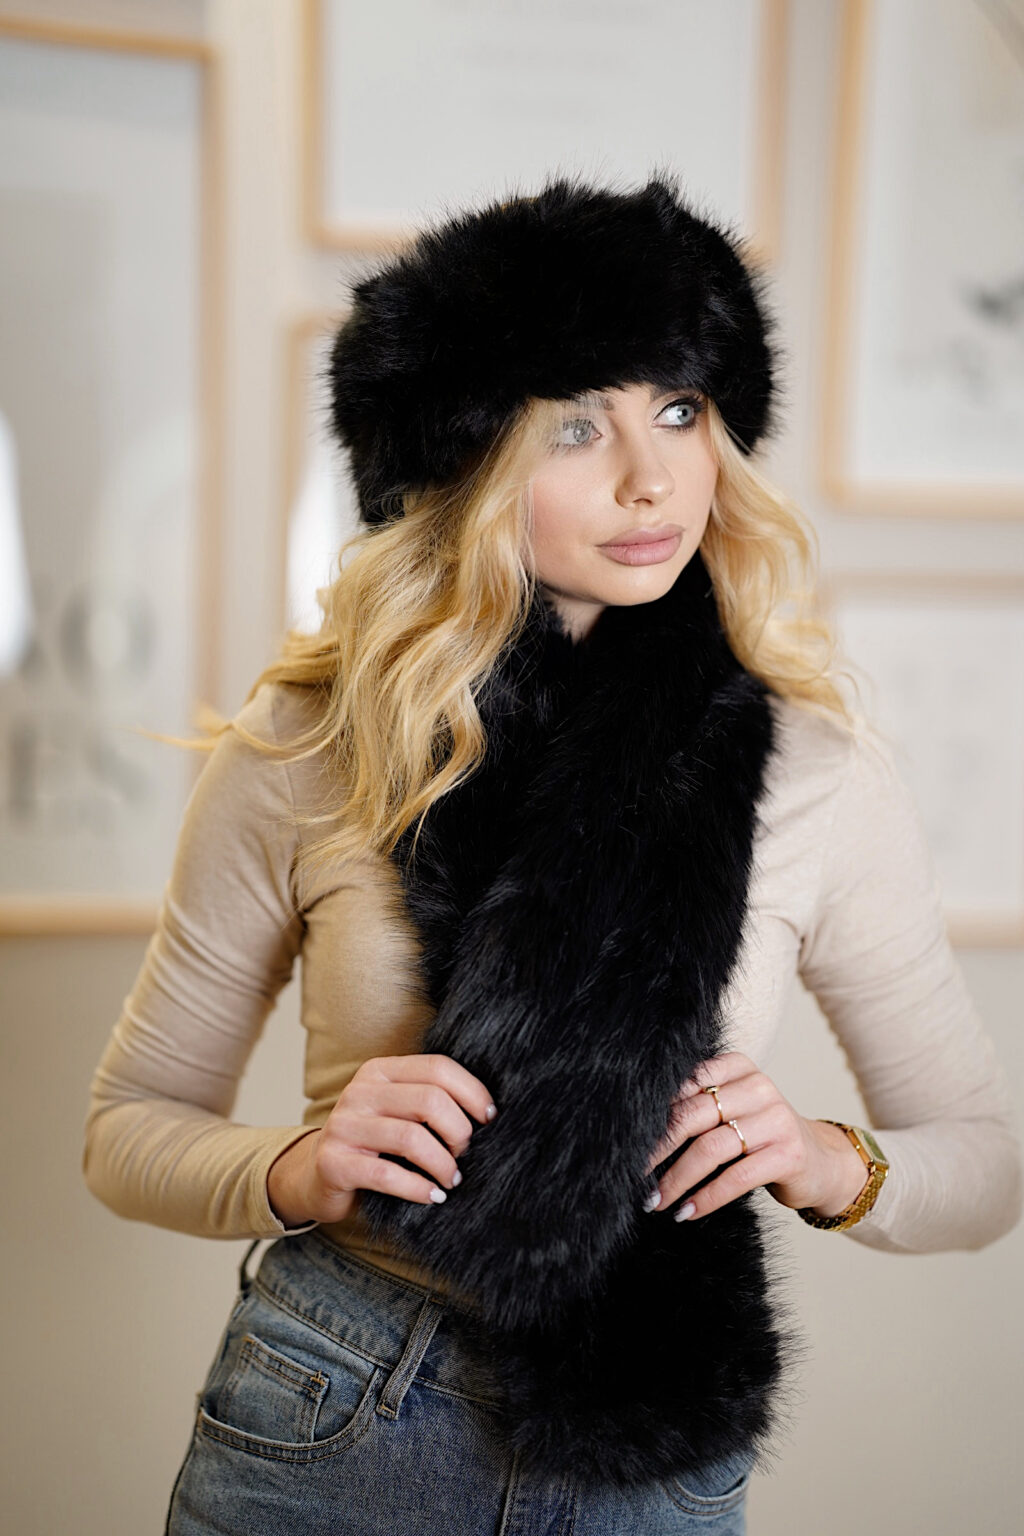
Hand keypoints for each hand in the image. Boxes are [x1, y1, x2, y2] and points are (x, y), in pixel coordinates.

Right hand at [267, 1054, 496, 1227]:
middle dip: (458, 1132)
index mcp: (380, 1071)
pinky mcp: (334, 1162)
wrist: (317, 1176)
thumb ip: (430, 1102)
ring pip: (411, 1138)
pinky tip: (433, 1196)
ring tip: (452, 1180)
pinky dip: (418, 1188)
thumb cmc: (374, 1144)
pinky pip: (387, 1174)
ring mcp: (343, 1126)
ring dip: (442, 1164)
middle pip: (429, 1100)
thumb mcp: (398, 1111)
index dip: (472, 1093)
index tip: (489, 1119)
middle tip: (465, 1155)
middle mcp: (360, 1092)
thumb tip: (488, 1113)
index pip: (437, 1068)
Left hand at [641, 1051, 869, 1220]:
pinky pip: (736, 1177)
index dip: (653, 1116)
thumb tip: (636, 1131)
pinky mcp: (788, 1154)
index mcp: (737, 1067)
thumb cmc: (760, 1136)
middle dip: (657, 1150)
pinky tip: (687, 1212)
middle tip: (632, 1175)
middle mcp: (758, 1086)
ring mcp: (776, 1119)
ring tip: (656, 1201)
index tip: (626, 1142)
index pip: (685, 1085)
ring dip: (677, 1180)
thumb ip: (695, 1108)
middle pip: (692, 1115)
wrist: (820, 1161)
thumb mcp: (731, 1111)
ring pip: (710, 1149)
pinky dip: (706, 1197)